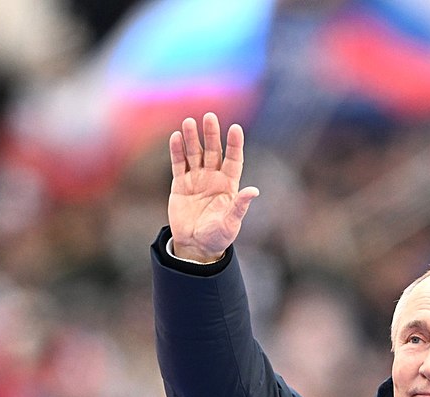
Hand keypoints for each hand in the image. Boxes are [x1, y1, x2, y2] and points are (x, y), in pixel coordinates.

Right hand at [168, 112, 259, 262]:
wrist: (196, 246)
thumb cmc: (218, 236)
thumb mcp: (231, 223)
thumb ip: (240, 206)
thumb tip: (253, 191)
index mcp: (229, 184)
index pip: (234, 159)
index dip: (235, 144)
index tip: (235, 128)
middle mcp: (214, 177)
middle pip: (213, 151)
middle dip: (211, 134)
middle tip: (209, 117)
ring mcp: (196, 179)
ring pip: (195, 154)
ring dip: (192, 138)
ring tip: (189, 122)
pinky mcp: (181, 185)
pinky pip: (179, 164)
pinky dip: (177, 151)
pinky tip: (176, 137)